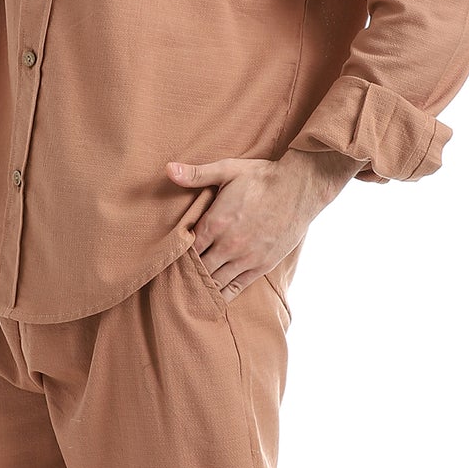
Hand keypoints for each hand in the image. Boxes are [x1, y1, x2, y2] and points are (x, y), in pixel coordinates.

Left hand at [165, 151, 359, 299]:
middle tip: (175, 278)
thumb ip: (196, 174)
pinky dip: (222, 294)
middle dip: (186, 273)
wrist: (300, 187)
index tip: (168, 257)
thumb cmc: (262, 177)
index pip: (187, 248)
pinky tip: (213, 298)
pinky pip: (236, 287)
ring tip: (189, 291)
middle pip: (198, 268)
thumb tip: (168, 169)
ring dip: (202, 286)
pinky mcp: (262, 265)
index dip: (176, 254)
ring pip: (215, 281)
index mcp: (216, 222)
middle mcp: (229, 245)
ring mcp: (246, 258)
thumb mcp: (228, 169)